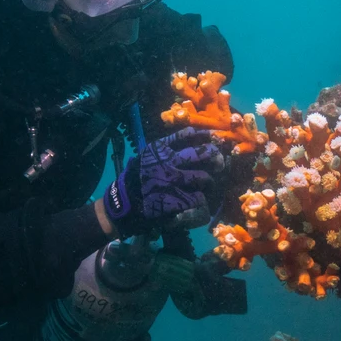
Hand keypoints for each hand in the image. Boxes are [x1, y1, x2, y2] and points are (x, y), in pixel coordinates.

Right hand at [98, 127, 225, 236]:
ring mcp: (173, 181)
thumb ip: (163, 148)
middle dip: (214, 156)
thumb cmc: (134, 179)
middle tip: (218, 162)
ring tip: (207, 183)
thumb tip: (189, 139)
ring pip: (203, 176)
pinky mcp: (176, 200)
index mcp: (159, 149)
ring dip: (207, 180)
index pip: (188, 136)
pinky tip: (199, 200)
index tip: (213, 136)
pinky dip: (201, 199)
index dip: (204, 136)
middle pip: (203, 153)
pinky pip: (198, 198)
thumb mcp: (145, 156)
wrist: (122, 204)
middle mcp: (168, 162)